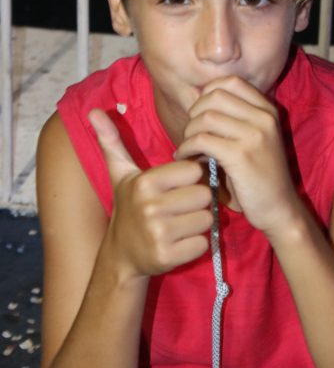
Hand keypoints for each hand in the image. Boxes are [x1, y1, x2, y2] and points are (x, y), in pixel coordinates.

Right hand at [88, 109, 212, 277]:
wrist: (121, 254)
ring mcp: (159, 234)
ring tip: (179, 223)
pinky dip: (196, 244)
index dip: (190, 179)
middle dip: (197, 202)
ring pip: (206, 220)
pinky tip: (179, 242)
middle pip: (204, 196)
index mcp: (145, 183)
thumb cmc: (128, 207)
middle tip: (180, 208)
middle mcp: (150, 207)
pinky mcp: (168, 257)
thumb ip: (113, 141)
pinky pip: (202, 244)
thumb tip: (93, 110)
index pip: (193, 170)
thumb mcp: (120, 173)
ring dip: (198, 223)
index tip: (176, 186)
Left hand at [175, 77, 301, 235]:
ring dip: (189, 132)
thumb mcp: (255, 140)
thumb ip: (234, 119)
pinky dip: (187, 147)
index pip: (231, 82)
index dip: (208, 92)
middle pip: (215, 96)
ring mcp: (254, 136)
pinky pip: (202, 140)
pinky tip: (185, 157)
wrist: (279, 208)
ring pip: (206, 117)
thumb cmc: (260, 177)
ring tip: (187, 147)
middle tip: (191, 133)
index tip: (199, 113)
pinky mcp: (241, 156)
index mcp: (268, 111)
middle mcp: (264, 118)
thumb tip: (196, 99)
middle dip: (195, 112)